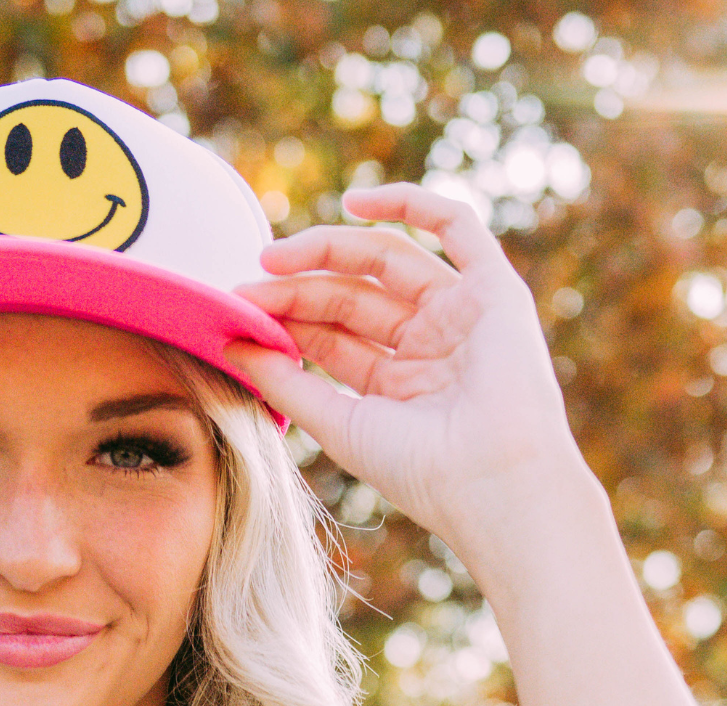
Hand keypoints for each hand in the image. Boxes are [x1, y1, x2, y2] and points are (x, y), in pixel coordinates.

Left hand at [226, 182, 596, 576]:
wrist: (492, 481)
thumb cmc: (421, 471)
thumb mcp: (339, 425)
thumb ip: (287, 386)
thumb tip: (231, 345)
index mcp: (397, 386)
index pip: (334, 336)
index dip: (288, 318)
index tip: (240, 311)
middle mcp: (429, 347)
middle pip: (354, 296)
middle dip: (300, 286)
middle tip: (251, 282)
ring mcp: (462, 315)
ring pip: (388, 260)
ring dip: (331, 250)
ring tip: (277, 257)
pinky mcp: (494, 290)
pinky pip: (456, 226)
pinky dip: (411, 204)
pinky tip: (356, 203)